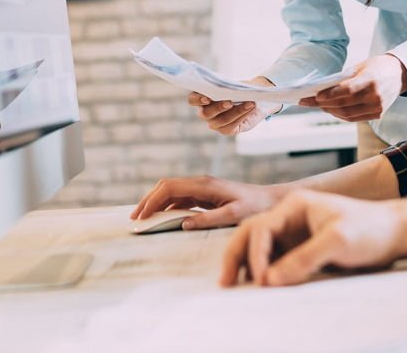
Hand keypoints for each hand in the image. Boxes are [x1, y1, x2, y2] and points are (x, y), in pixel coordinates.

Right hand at [132, 175, 284, 228]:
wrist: (271, 200)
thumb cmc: (256, 206)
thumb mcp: (234, 214)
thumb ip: (209, 219)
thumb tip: (183, 223)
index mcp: (205, 184)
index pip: (169, 187)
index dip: (152, 201)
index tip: (141, 216)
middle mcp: (201, 183)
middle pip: (166, 187)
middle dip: (148, 200)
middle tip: (135, 219)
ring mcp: (202, 189)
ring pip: (171, 193)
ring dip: (156, 204)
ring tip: (143, 220)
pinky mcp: (205, 196)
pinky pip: (180, 200)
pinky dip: (167, 207)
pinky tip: (161, 218)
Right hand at [190, 80, 278, 135]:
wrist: (253, 98)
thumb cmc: (239, 88)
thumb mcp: (234, 84)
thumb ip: (228, 86)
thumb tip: (231, 88)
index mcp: (201, 97)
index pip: (192, 100)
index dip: (198, 99)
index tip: (208, 98)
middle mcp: (205, 112)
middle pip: (205, 113)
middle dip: (218, 107)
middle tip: (230, 102)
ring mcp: (214, 123)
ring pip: (221, 120)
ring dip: (236, 111)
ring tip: (250, 103)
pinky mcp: (226, 130)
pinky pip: (230, 126)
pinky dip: (242, 116)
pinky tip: (250, 108)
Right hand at [220, 190, 406, 286]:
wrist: (396, 233)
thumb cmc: (371, 229)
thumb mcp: (339, 241)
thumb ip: (304, 258)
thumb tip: (270, 280)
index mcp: (294, 206)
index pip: (261, 228)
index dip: (255, 255)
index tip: (261, 281)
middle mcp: (289, 218)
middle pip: (250, 234)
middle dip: (235, 257)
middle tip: (225, 283)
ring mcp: (294, 234)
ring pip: (259, 248)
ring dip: (246, 266)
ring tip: (236, 288)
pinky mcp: (302, 250)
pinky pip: (275, 261)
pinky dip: (264, 273)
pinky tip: (261, 288)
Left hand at [300, 54, 406, 122]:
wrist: (400, 74)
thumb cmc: (378, 67)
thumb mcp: (362, 67)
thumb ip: (345, 78)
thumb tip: (323, 89)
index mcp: (371, 80)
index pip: (347, 90)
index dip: (330, 95)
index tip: (316, 96)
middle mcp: (376, 96)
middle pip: (345, 104)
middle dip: (324, 104)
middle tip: (309, 102)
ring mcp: (378, 107)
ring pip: (348, 114)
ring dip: (330, 111)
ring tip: (318, 106)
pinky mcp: (378, 114)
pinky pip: (355, 118)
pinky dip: (341, 115)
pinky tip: (331, 109)